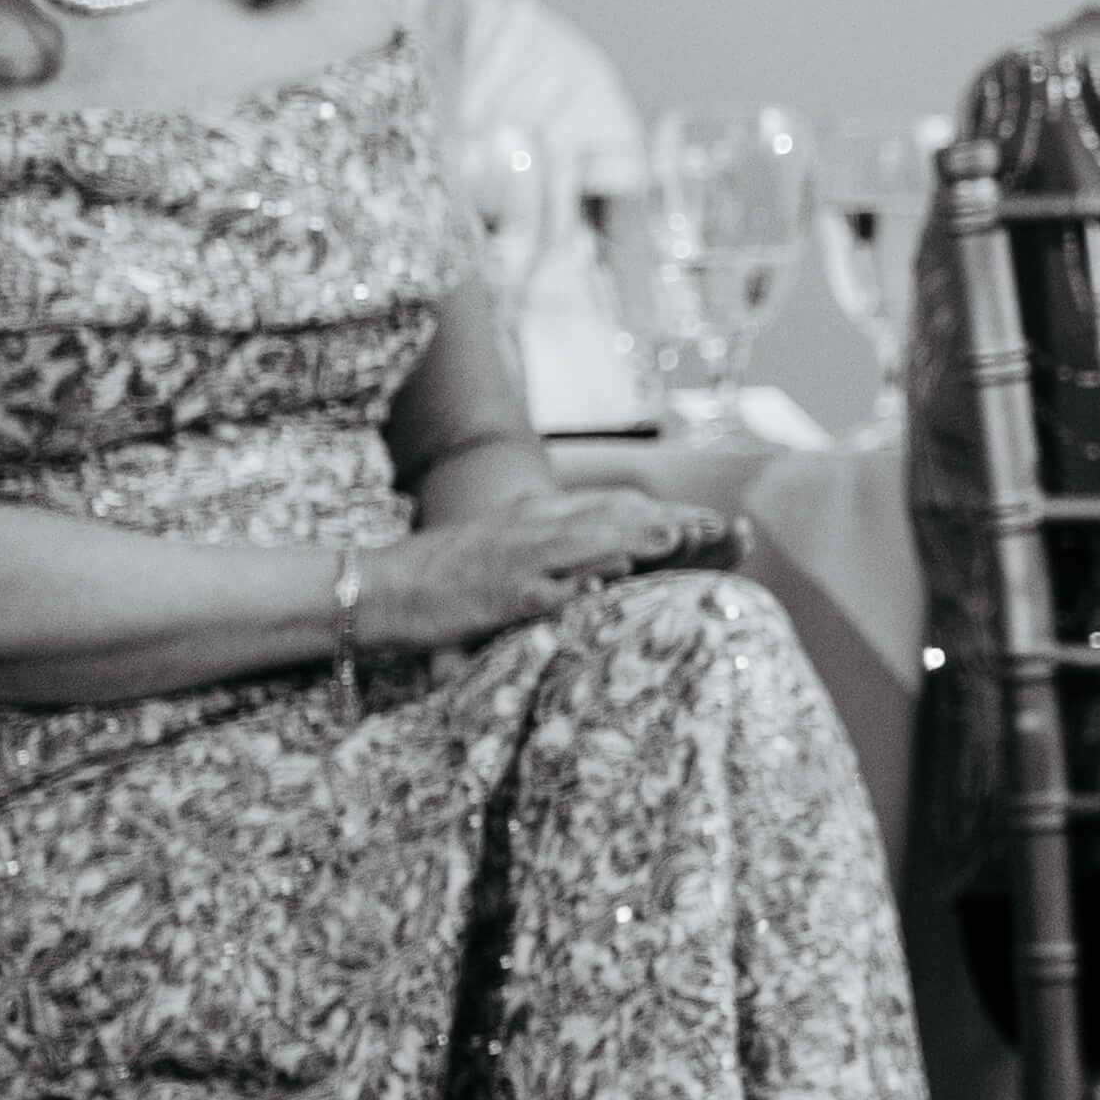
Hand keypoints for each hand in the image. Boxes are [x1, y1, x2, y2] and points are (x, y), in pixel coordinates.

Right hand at [361, 486, 702, 652]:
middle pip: (614, 517)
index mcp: (538, 517)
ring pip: (588, 541)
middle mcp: (534, 528)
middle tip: (718, 528)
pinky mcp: (501, 592)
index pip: (614, 507)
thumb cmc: (445, 576)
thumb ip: (559, 552)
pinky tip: (611, 581)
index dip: (664, 513)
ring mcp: (518, 558)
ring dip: (637, 538)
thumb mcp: (508, 550)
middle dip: (668, 520)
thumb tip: (616, 563)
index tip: (709, 522)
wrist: (381, 587)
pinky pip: (547, 585)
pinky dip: (580, 580)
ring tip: (682, 538)